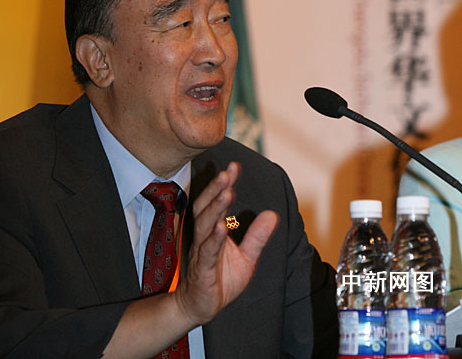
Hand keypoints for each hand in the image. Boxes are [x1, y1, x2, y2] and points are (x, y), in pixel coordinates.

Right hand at [175, 162, 278, 325]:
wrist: (201, 307)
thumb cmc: (221, 278)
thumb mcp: (247, 257)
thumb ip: (257, 236)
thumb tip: (272, 214)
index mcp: (214, 230)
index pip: (218, 202)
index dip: (224, 185)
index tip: (234, 166)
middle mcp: (205, 236)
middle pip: (207, 208)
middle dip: (216, 189)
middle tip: (227, 172)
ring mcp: (202, 252)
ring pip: (205, 225)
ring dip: (215, 208)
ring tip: (226, 192)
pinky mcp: (202, 270)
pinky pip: (207, 252)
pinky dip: (214, 239)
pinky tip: (221, 226)